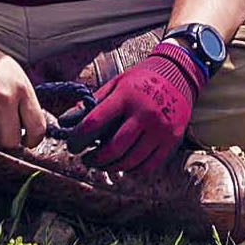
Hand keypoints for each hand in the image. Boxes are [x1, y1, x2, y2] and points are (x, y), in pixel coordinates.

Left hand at [66, 38, 202, 175]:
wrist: (178, 75)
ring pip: (130, 160)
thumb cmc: (140, 80)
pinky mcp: (172, 139)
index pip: (95, 122)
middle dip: (95, 158)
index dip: (78, 138)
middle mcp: (144, 113)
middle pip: (113, 148)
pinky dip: (133, 169)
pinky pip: (148, 165)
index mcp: (125, 96)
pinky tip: (123, 164)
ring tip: (102, 164)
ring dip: (111, 167)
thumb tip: (65, 122)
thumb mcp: (115, 84)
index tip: (72, 146)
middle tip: (87, 159)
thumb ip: (92, 103)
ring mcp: (160, 128)